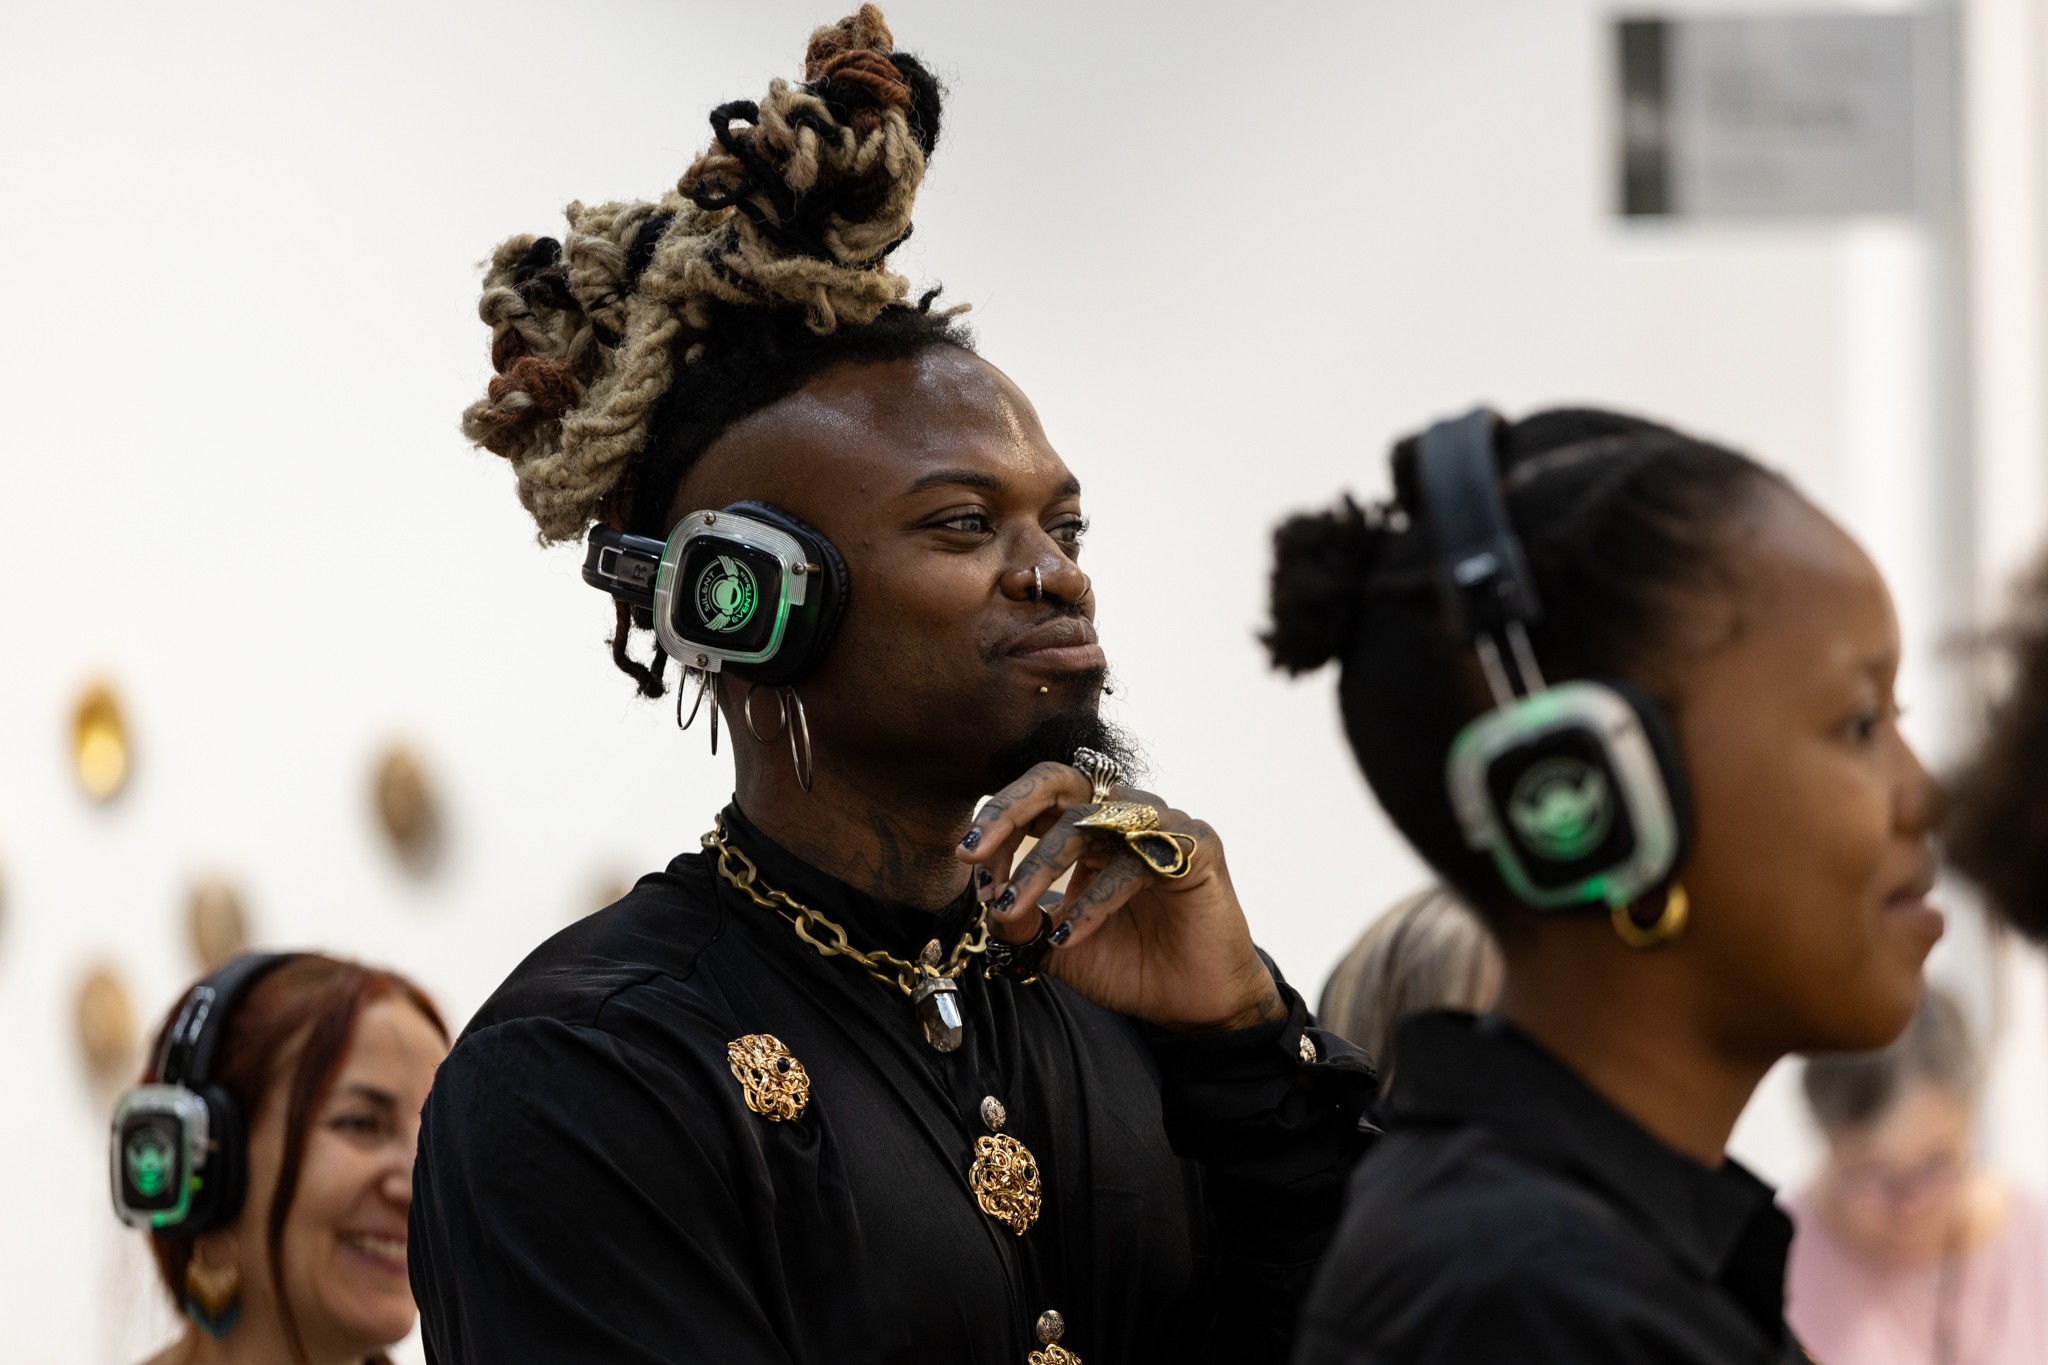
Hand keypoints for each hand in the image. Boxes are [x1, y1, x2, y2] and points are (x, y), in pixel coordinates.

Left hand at [957, 761, 1282, 1031]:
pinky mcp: (1198, 849)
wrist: (1189, 1005)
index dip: (998, 824)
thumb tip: (987, 898)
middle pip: (1060, 781)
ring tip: (1012, 907)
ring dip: (1041, 863)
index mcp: (1090, 828)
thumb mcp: (1055, 943)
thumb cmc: (1128, 965)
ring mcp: (1164, 826)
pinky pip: (1136, 861)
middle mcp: (1124, 816)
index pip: (1036, 800)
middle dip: (1008, 811)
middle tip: (972, 851)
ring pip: (1091, 820)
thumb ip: (1021, 919)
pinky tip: (1068, 934)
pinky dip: (1094, 898)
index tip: (969, 866)